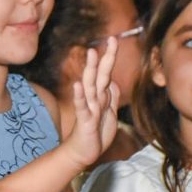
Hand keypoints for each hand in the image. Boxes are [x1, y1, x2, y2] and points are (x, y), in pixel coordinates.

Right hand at [64, 37, 119, 167]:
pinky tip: (77, 85)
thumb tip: (113, 82)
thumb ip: (111, 98)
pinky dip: (79, 96)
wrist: (84, 153)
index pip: (106, 72)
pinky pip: (82, 106)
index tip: (114, 39)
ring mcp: (88, 108)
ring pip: (90, 86)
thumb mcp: (109, 114)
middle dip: (105, 57)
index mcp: (101, 96)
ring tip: (91, 53)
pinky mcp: (84, 120)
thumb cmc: (96, 133)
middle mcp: (94, 98)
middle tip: (111, 39)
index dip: (110, 57)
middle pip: (100, 74)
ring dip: (91, 69)